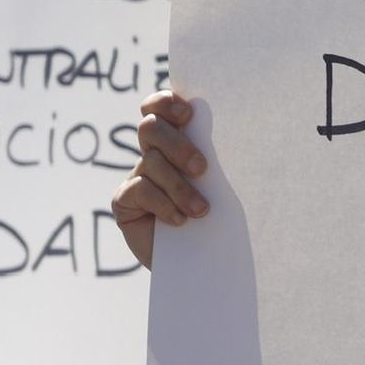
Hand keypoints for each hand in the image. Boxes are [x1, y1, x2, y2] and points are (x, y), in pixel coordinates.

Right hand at [111, 90, 208, 269]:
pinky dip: (163, 204)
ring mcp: (136, 177)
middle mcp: (153, 154)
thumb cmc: (221, 218)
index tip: (188, 115)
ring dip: (179, 186)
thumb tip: (239, 131)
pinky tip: (179, 221)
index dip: (166, 103)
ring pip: (151, 162)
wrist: (203, 261)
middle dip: (177, 145)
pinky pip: (140, 190)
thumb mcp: (223, 185)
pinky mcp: (124, 202)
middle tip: (202, 169)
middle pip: (151, 128)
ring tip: (201, 210)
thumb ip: (218, 159)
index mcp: (176, 141)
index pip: (159, 107)